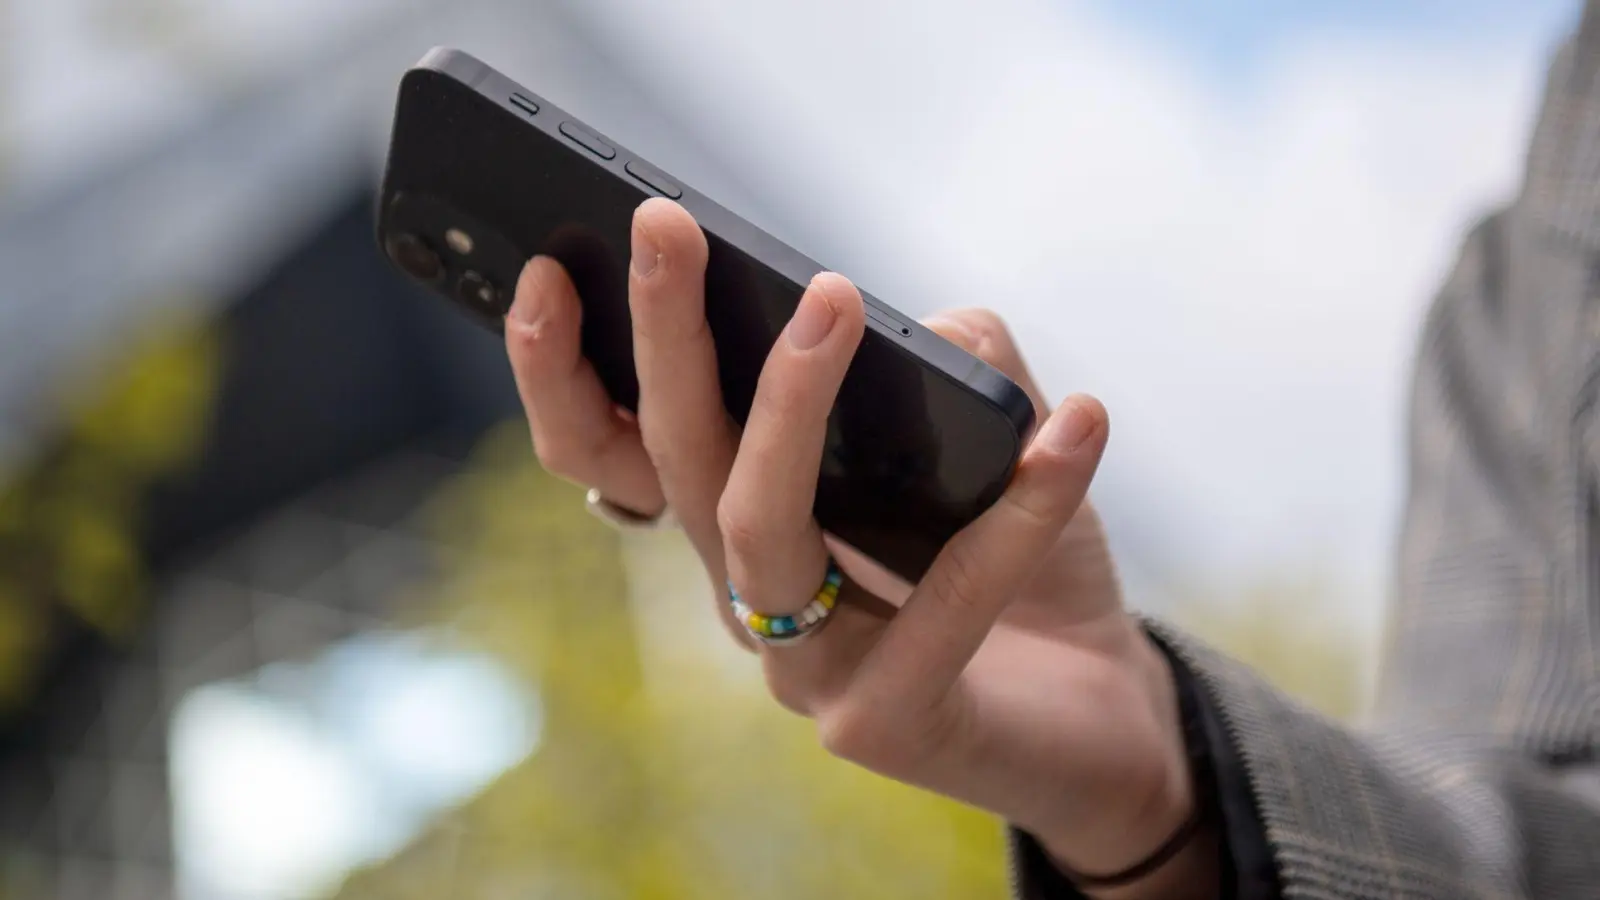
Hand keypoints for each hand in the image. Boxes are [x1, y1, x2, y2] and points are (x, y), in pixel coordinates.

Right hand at [505, 198, 1215, 897]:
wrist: (1105, 715)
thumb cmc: (1028, 572)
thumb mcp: (991, 443)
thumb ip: (959, 366)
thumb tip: (935, 326)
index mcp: (742, 526)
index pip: (619, 451)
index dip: (561, 372)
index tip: (546, 267)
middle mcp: (749, 599)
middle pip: (672, 463)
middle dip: (658, 335)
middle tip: (662, 224)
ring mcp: (804, 673)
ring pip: (758, 525)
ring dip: (787, 401)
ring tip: (836, 297)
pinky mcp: (886, 724)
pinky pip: (945, 602)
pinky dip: (1017, 510)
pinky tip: (1077, 426)